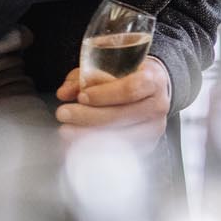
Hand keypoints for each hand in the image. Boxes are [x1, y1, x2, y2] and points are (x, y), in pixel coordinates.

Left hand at [54, 55, 171, 145]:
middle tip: (63, 113)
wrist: (153, 91)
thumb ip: (85, 78)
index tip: (81, 96)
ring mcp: (154, 128)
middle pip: (121, 115)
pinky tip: (78, 144)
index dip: (104, 94)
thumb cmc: (129, 77)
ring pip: (120, 136)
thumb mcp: (110, 68)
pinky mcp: (148, 145)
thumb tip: (64, 92)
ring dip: (88, 135)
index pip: (130, 89)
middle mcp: (157, 105)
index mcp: (153, 80)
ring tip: (66, 130)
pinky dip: (96, 148)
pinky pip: (120, 151)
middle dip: (88, 116)